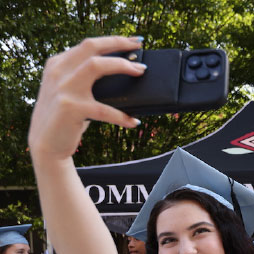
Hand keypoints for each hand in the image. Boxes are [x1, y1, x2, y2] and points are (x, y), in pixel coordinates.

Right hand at [28, 36, 145, 163]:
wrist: (45, 145)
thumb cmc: (65, 118)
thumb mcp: (70, 92)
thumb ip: (84, 79)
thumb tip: (122, 72)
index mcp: (58, 64)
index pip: (88, 45)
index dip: (113, 40)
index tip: (134, 41)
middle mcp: (58, 72)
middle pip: (92, 47)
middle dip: (119, 43)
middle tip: (140, 47)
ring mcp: (64, 89)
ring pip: (96, 66)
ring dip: (122, 66)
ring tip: (140, 73)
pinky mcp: (71, 108)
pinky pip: (104, 110)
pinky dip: (122, 116)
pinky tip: (133, 121)